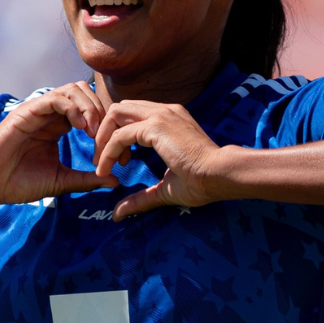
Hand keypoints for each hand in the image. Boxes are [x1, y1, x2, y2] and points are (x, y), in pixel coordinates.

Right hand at [0, 81, 117, 205]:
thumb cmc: (19, 182)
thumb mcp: (60, 181)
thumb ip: (86, 179)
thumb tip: (115, 181)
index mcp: (58, 126)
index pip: (88, 108)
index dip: (104, 122)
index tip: (114, 146)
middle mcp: (50, 114)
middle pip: (83, 93)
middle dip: (100, 110)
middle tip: (105, 135)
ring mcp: (38, 111)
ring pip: (71, 90)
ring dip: (88, 107)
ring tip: (93, 130)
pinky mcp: (26, 112)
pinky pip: (54, 98)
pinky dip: (72, 108)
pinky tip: (80, 126)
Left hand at [93, 100, 219, 220]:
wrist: (220, 175)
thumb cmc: (201, 181)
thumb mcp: (164, 187)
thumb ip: (140, 197)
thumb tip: (117, 213)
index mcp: (168, 118)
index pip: (132, 113)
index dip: (118, 134)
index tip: (120, 161)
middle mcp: (164, 111)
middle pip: (120, 109)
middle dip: (105, 132)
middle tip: (103, 160)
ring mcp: (160, 115)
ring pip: (116, 114)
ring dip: (103, 138)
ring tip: (103, 164)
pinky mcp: (157, 126)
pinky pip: (121, 134)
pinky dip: (109, 150)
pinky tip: (108, 168)